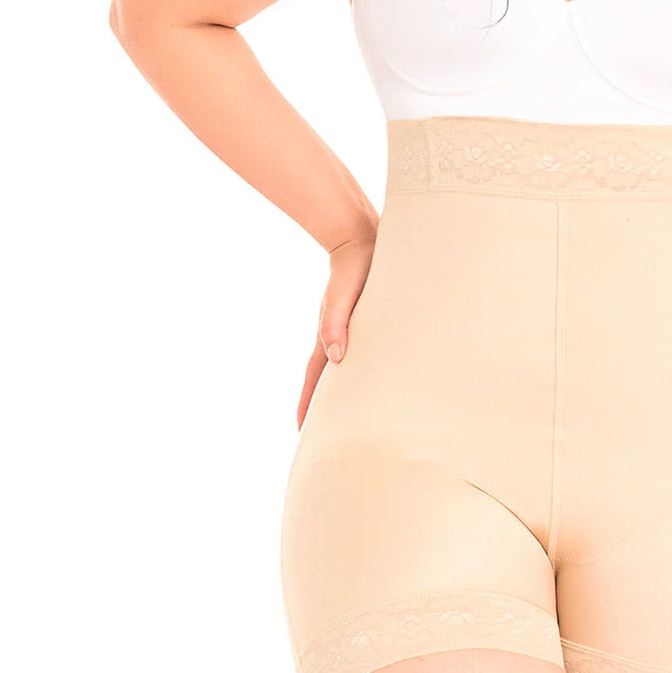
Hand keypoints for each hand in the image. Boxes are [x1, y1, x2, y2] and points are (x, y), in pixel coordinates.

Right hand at [296, 231, 377, 429]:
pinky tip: (368, 375)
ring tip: (344, 413)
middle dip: (321, 404)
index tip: (302, 429)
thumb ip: (337, 324)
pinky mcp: (364, 320)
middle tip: (320, 433)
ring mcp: (349, 328)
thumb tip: (337, 358)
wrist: (362, 239)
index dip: (309, 403)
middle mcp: (336, 335)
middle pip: (324, 378)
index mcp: (329, 334)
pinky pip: (357, 350)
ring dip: (339, 389)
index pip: (315, 378)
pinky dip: (357, 368)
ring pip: (341, 367)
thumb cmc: (357, 267)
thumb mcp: (344, 296)